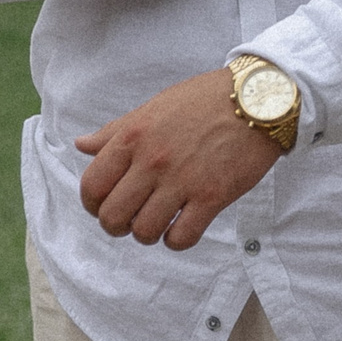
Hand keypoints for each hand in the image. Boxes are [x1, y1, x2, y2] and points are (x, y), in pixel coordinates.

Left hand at [74, 67, 283, 249]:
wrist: (259, 99)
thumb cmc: (205, 99)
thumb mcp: (153, 107)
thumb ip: (115, 131)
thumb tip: (82, 145)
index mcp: (132, 137)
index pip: (92, 186)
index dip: (92, 204)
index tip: (104, 206)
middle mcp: (152, 161)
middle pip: (113, 216)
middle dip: (116, 226)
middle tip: (130, 221)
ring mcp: (183, 180)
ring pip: (144, 231)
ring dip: (146, 234)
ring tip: (157, 225)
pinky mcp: (213, 196)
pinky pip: (182, 237)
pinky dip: (176, 241)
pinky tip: (182, 228)